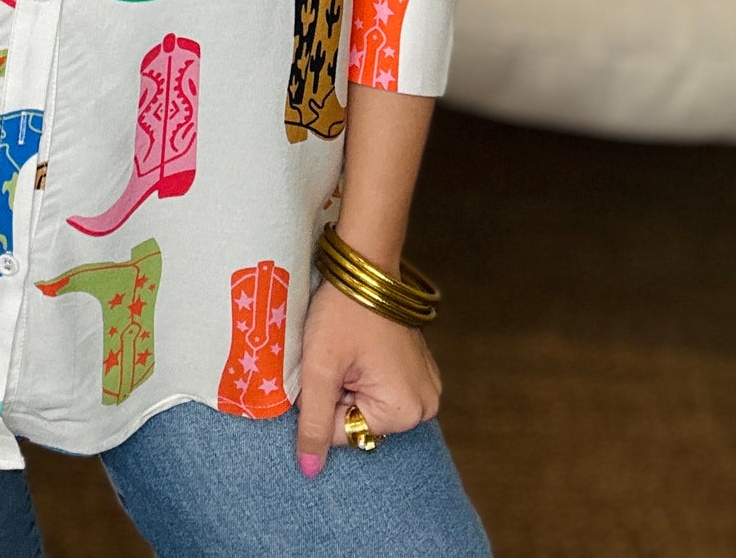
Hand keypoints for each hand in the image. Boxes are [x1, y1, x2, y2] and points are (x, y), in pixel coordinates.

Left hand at [294, 278, 441, 476]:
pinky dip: (362, 373)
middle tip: (336, 355)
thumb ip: (313, 423)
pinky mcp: (418, 370)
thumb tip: (309, 471)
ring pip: (366, 404)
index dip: (324, 402)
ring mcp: (425, 386)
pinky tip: (359, 346)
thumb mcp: (321, 368)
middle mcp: (425, 406)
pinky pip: (380, 388)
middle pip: (358, 421)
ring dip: (348, 383)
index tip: (328, 366)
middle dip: (338, 394)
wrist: (366, 264)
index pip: (344, 433)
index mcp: (405, 411)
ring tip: (347, 349)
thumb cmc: (343, 311)